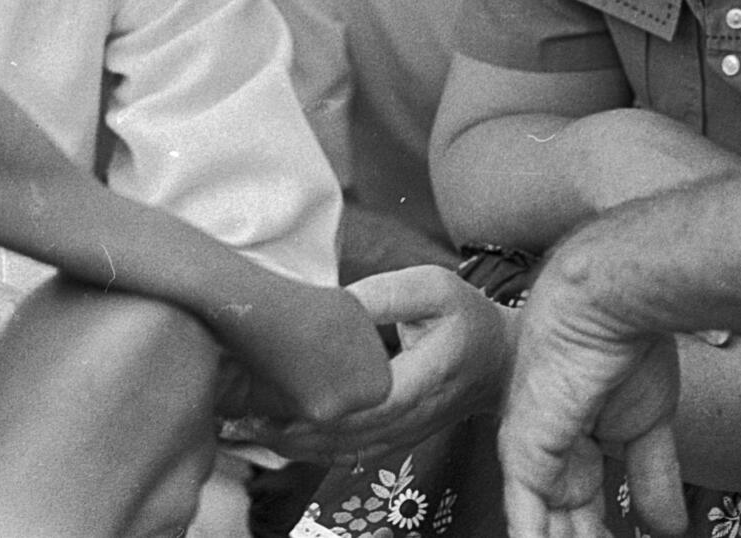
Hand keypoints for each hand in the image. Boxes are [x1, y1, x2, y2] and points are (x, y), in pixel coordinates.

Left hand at [232, 266, 513, 461]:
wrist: (502, 360)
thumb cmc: (466, 317)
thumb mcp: (433, 288)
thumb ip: (384, 296)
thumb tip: (331, 305)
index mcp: (426, 377)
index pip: (368, 404)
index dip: (320, 408)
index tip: (272, 399)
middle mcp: (414, 416)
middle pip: (346, 435)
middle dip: (290, 430)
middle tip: (238, 415)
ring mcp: (404, 433)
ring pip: (343, 451)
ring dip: (293, 445)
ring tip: (244, 428)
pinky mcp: (395, 437)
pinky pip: (349, 453)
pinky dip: (310, 449)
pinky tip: (275, 437)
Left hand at [500, 277, 684, 537]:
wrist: (610, 307)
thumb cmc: (627, 350)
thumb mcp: (646, 428)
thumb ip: (650, 480)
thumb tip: (667, 531)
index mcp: (571, 452)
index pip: (582, 517)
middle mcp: (545, 459)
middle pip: (562, 528)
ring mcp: (531, 458)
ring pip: (542, 529)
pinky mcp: (524, 453)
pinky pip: (525, 518)